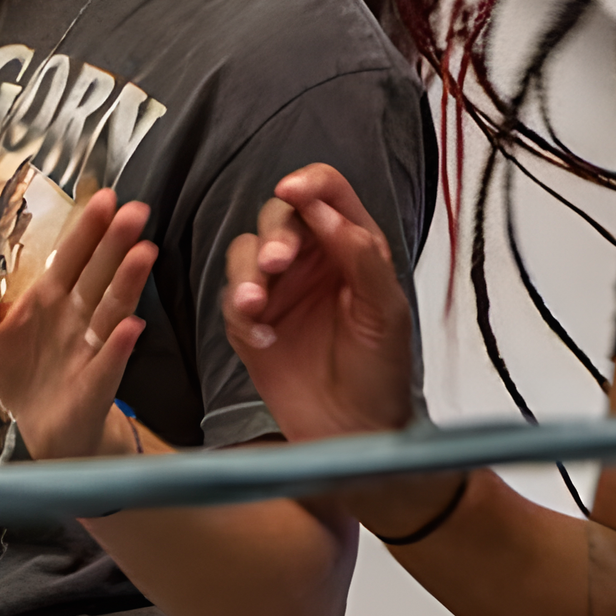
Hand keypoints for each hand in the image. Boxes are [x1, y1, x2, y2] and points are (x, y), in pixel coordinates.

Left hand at [0, 189, 150, 461]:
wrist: (40, 425)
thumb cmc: (22, 370)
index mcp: (51, 298)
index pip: (72, 256)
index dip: (87, 229)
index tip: (104, 198)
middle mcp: (76, 317)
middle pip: (98, 275)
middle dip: (116, 245)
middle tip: (135, 213)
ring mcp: (90, 348)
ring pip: (111, 310)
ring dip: (128, 283)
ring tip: (144, 253)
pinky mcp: (95, 384)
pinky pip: (109, 362)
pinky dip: (120, 346)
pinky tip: (131, 327)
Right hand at [221, 164, 417, 444]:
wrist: (355, 431)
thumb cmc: (380, 373)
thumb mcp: (384, 311)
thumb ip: (361, 256)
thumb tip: (327, 213)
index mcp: (352, 247)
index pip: (328, 193)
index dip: (309, 183)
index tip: (293, 191)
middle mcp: (312, 261)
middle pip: (280, 217)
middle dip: (276, 235)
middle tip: (280, 262)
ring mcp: (279, 290)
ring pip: (246, 252)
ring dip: (248, 271)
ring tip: (257, 303)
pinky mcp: (250, 322)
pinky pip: (231, 299)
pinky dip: (240, 312)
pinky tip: (261, 337)